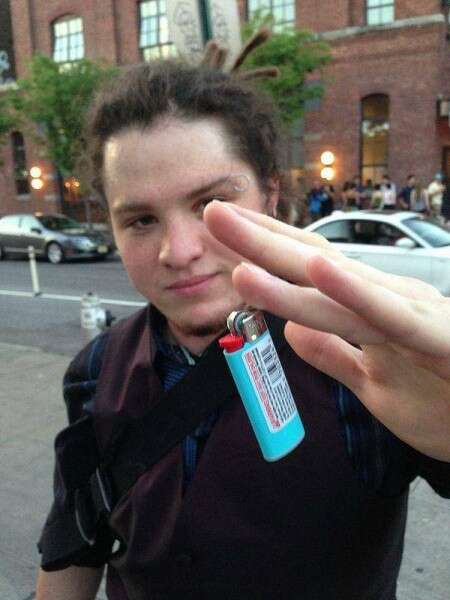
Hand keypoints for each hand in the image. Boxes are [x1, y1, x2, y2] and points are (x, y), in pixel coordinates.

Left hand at [204, 202, 449, 460]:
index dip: (263, 249)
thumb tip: (290, 332)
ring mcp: (407, 317)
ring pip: (338, 289)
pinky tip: (320, 267)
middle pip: (312, 267)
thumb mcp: (373, 379)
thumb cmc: (442, 397)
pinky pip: (388, 316)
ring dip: (287, 267)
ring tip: (239, 246)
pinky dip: (355, 291)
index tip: (221, 230)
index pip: (306, 272)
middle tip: (212, 214)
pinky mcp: (434, 339)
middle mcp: (382, 301)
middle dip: (259, 242)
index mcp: (366, 309)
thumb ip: (332, 353)